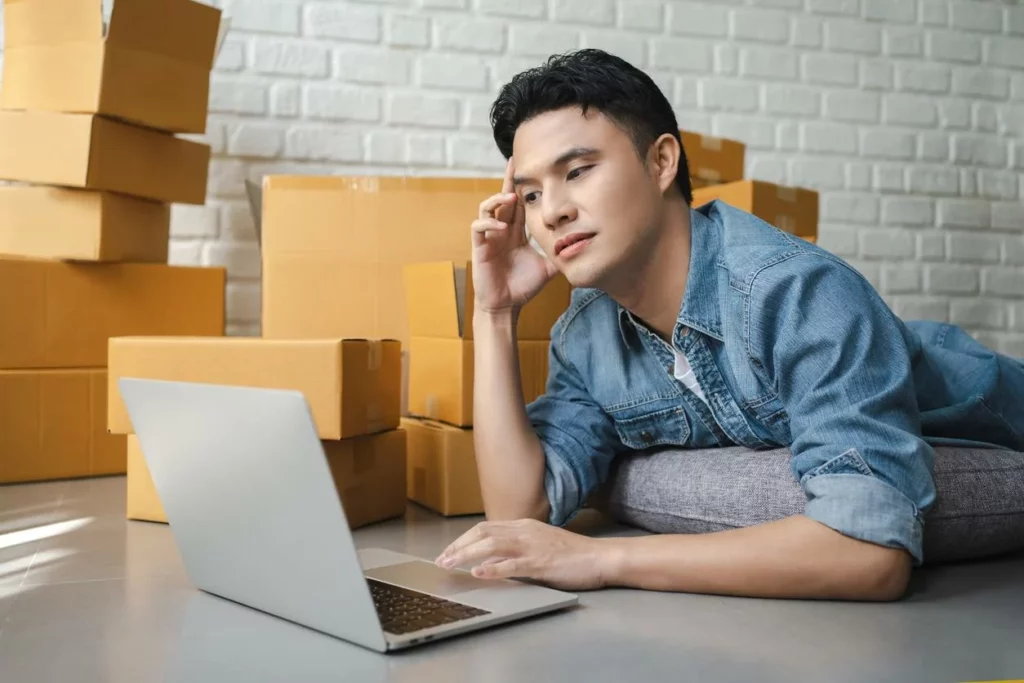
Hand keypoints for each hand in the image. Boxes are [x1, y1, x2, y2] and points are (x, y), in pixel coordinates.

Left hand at [434, 519, 612, 590]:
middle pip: (483, 532)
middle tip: (441, 560)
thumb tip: (490, 559)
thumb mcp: (540, 544)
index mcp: (524, 525)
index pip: (485, 527)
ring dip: (467, 555)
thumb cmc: (572, 554)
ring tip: (450, 564)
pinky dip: (493, 568)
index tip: (448, 551)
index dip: (463, 539)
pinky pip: (512, 565)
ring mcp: (532, 546)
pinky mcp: (541, 563)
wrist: (599, 558)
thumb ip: (516, 549)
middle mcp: (524, 531)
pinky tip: (479, 573)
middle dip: (458, 545)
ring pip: (492, 545)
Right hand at [472, 158, 558, 314]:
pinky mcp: (480, 247)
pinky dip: (490, 224)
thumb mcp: (549, 267)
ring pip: (487, 208)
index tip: (531, 168)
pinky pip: (479, 227)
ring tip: (511, 198)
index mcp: (517, 232)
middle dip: (509, 182)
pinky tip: (503, 228)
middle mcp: (502, 230)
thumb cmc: (523, 287)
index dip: (524, 187)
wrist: (506, 306)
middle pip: (503, 199)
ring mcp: (490, 237)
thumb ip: (560, 254)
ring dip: (498, 200)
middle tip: (515, 163)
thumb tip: (582, 247)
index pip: (520, 204)